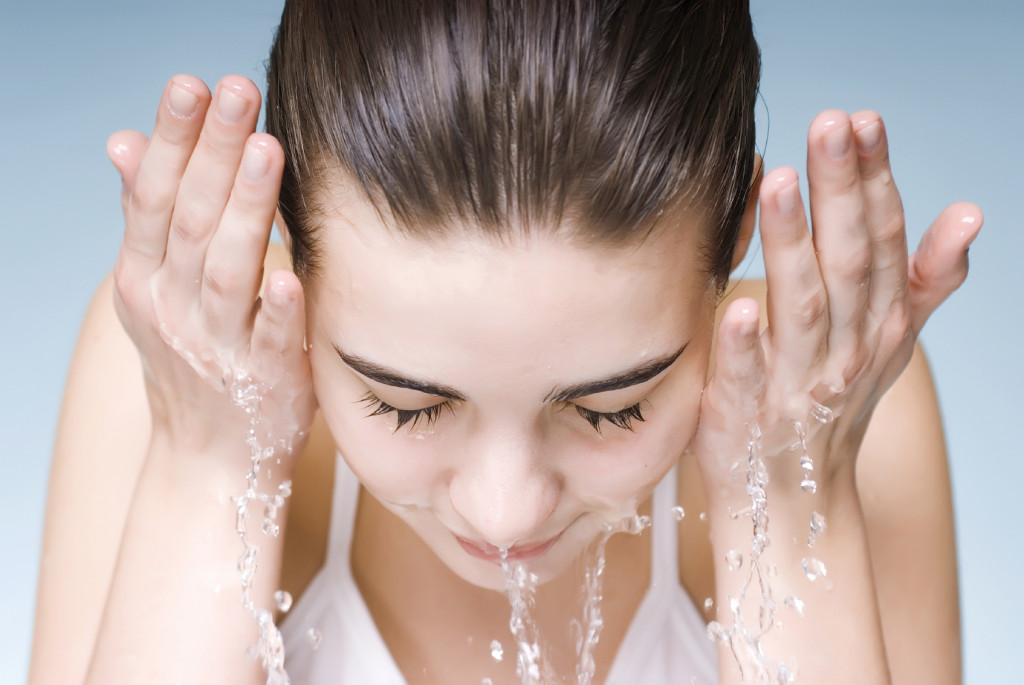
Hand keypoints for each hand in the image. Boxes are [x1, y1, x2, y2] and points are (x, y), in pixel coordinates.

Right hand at [107, 74, 314, 464]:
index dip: (170, 140)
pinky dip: (278, 309)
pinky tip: (290, 271)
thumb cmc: (194, 360)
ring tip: (268, 150)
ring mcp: (216, 348)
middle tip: (239, 89)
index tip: (192, 85)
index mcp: (143, 280)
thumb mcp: (155, 291)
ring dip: (245, 209)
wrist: (212, 458)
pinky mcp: (265, 382)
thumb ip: (149, 219)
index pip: (152, 198)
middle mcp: (172, 309)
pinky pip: (270, 342)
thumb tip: (125, 142)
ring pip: (226, 270)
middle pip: (189, 220)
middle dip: (212, 151)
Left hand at [690, 110, 979, 682]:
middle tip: (828, 125)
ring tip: (778, 184)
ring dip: (792, 246)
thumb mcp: (892, 340)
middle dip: (840, 191)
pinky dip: (744, 347)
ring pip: (802, 308)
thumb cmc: (834, 401)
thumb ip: (925, 278)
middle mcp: (846, 349)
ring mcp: (798, 385)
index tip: (860, 120)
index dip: (873, 179)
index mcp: (877, 321)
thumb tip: (972, 211)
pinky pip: (747, 380)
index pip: (881, 239)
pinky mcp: (746, 416)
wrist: (794, 493)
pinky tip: (735, 306)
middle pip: (848, 261)